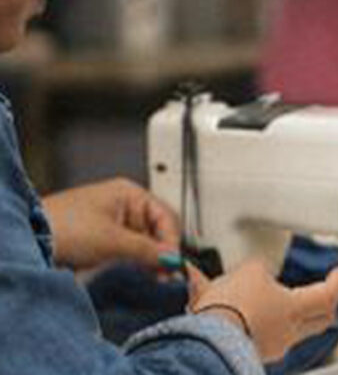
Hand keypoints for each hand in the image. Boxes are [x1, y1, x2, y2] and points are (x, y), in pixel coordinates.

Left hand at [42, 178, 179, 270]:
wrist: (30, 239)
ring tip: (153, 277)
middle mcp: (123, 206)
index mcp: (129, 194)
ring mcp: (113, 224)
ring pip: (145, 244)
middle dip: (162, 253)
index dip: (171, 242)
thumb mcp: (113, 240)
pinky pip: (130, 252)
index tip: (173, 264)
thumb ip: (148, 250)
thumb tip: (174, 259)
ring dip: (150, 261)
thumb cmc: (63, 227)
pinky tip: (139, 275)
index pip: (165, 217)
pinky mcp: (103, 242)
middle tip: (165, 274)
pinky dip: (136, 263)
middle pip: (157, 231)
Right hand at [187, 260, 337, 361]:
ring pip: (289, 326)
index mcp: (295, 309)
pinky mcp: (249, 353)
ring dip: (284, 310)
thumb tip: (258, 274)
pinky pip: (261, 333)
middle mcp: (288, 333)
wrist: (203, 342)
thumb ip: (260, 271)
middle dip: (324, 303)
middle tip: (325, 290)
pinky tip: (233, 308)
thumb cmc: (229, 309)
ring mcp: (270, 347)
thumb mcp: (249, 272)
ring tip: (261, 294)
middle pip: (319, 318)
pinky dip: (255, 319)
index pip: (329, 295)